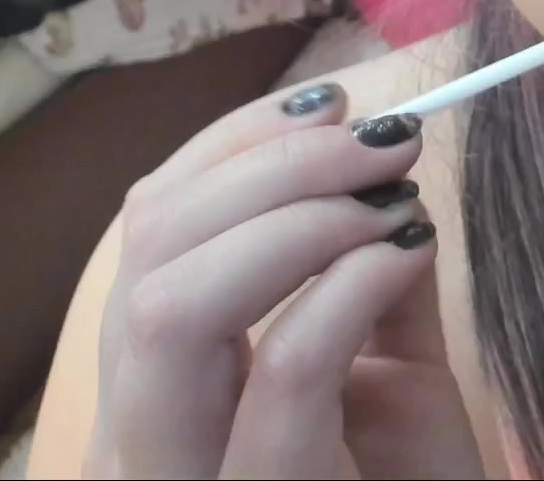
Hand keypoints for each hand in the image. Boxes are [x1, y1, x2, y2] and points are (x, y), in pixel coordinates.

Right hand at [83, 83, 484, 478]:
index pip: (147, 225)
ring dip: (293, 216)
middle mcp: (141, 428)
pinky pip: (282, 375)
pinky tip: (402, 258)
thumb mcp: (384, 372)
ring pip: (173, 304)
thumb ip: (366, 278)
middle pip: (146, 245)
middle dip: (268, 162)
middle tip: (381, 137)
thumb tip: (382, 168)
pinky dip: (345, 289)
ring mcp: (180, 472)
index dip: (232, 144)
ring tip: (387, 197)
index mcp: (163, 381)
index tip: (332, 99)